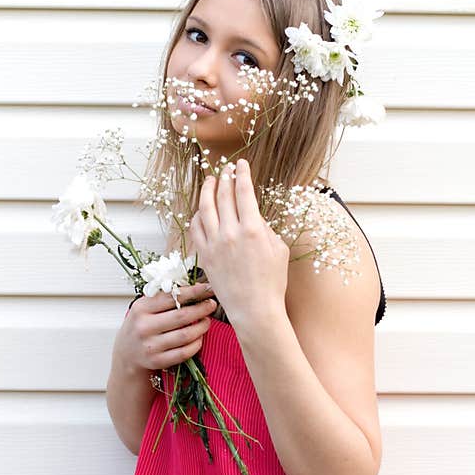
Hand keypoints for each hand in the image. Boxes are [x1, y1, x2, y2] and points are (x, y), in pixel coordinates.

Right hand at [114, 283, 217, 371]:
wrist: (126, 354)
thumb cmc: (140, 325)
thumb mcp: (144, 307)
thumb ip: (164, 297)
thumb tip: (195, 286)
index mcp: (141, 308)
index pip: (171, 297)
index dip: (193, 292)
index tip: (207, 288)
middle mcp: (144, 327)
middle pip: (181, 316)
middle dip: (201, 309)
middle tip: (211, 304)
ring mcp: (151, 346)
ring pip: (185, 335)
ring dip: (202, 327)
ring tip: (206, 320)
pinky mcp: (158, 361)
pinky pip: (184, 352)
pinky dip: (196, 344)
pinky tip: (199, 337)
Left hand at [189, 159, 289, 327]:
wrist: (254, 310)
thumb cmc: (272, 282)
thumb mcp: (279, 250)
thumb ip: (266, 229)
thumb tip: (254, 217)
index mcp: (253, 230)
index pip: (244, 192)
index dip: (241, 174)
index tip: (240, 164)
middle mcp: (231, 233)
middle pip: (224, 196)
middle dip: (225, 178)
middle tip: (226, 169)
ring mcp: (214, 244)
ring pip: (205, 208)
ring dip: (208, 190)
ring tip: (210, 181)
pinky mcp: (204, 255)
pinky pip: (196, 228)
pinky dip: (198, 214)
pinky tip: (201, 209)